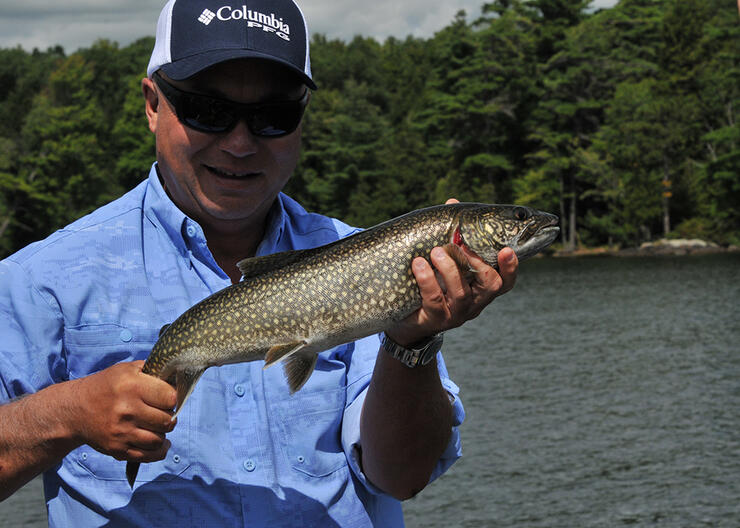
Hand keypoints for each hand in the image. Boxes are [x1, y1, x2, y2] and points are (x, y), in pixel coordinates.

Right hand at [72, 361, 176, 462]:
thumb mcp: (127, 370)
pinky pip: (149, 455)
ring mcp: (121, 432)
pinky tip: (158, 442)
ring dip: (162, 433)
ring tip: (157, 426)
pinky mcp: (117, 449)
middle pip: (167, 420)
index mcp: (132, 386)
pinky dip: (158, 450)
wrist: (75, 410)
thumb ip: (153, 371)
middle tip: (161, 412)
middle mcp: (126, 410)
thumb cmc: (106, 386)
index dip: (172, 398)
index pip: (170, 397)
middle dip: (169, 416)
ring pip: (159, 439)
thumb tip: (179, 377)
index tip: (167, 398)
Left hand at [386, 199, 517, 346]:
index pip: (506, 281)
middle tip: (462, 244)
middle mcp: (475, 303)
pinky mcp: (436, 320)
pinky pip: (435, 300)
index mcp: (481, 288)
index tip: (506, 250)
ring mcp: (456, 314)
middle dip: (478, 263)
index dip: (511, 267)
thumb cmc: (430, 282)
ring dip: (450, 269)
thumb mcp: (443, 259)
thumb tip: (453, 202)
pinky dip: (427, 280)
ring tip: (436, 251)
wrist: (406, 318)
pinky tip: (419, 264)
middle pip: (491, 286)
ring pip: (461, 293)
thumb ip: (452, 234)